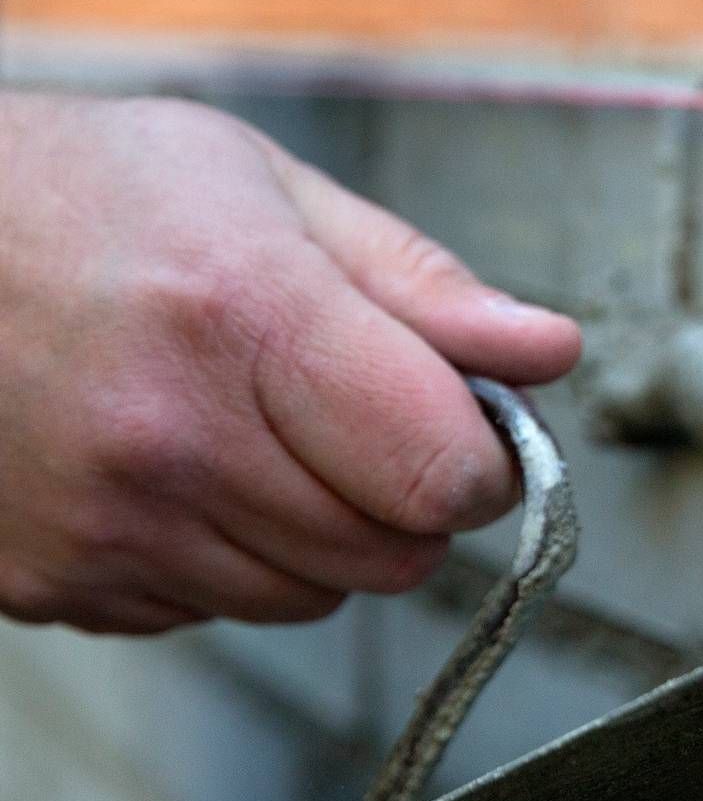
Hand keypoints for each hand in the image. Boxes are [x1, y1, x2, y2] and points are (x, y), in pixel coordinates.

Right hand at [0, 93, 581, 632]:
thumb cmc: (88, 194)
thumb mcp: (268, 189)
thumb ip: (422, 287)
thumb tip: (551, 351)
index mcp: (244, 319)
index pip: (445, 473)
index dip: (487, 456)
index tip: (468, 418)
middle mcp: (169, 441)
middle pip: (393, 553)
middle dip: (409, 494)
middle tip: (354, 414)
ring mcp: (102, 526)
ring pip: (310, 597)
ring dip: (320, 531)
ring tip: (250, 425)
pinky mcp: (52, 583)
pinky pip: (209, 611)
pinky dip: (224, 556)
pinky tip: (174, 465)